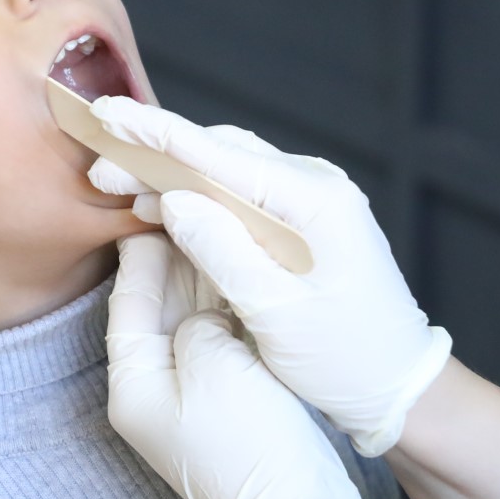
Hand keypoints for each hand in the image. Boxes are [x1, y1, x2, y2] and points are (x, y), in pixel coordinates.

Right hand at [91, 100, 451, 456]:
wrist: (398, 384)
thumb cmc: (346, 360)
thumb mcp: (278, 315)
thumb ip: (224, 252)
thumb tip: (174, 201)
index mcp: (317, 202)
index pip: (223, 155)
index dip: (159, 135)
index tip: (109, 114)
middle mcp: (319, 187)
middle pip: (223, 154)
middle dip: (158, 157)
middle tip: (101, 171)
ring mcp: (315, 200)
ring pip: (230, 170)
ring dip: (177, 177)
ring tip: (121, 188)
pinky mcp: (307, 220)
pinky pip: (246, 193)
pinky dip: (203, 196)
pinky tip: (166, 206)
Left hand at [106, 233, 412, 498]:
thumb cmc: (250, 446)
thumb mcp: (213, 363)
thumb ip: (196, 319)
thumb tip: (204, 311)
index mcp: (134, 385)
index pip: (127, 301)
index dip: (141, 251)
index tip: (150, 205)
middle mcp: (156, 391)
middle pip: (159, 307)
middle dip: (176, 257)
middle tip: (189, 202)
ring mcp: (195, 398)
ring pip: (193, 321)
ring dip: (205, 278)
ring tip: (219, 223)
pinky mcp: (232, 402)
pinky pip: (222, 341)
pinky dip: (229, 307)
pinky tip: (245, 270)